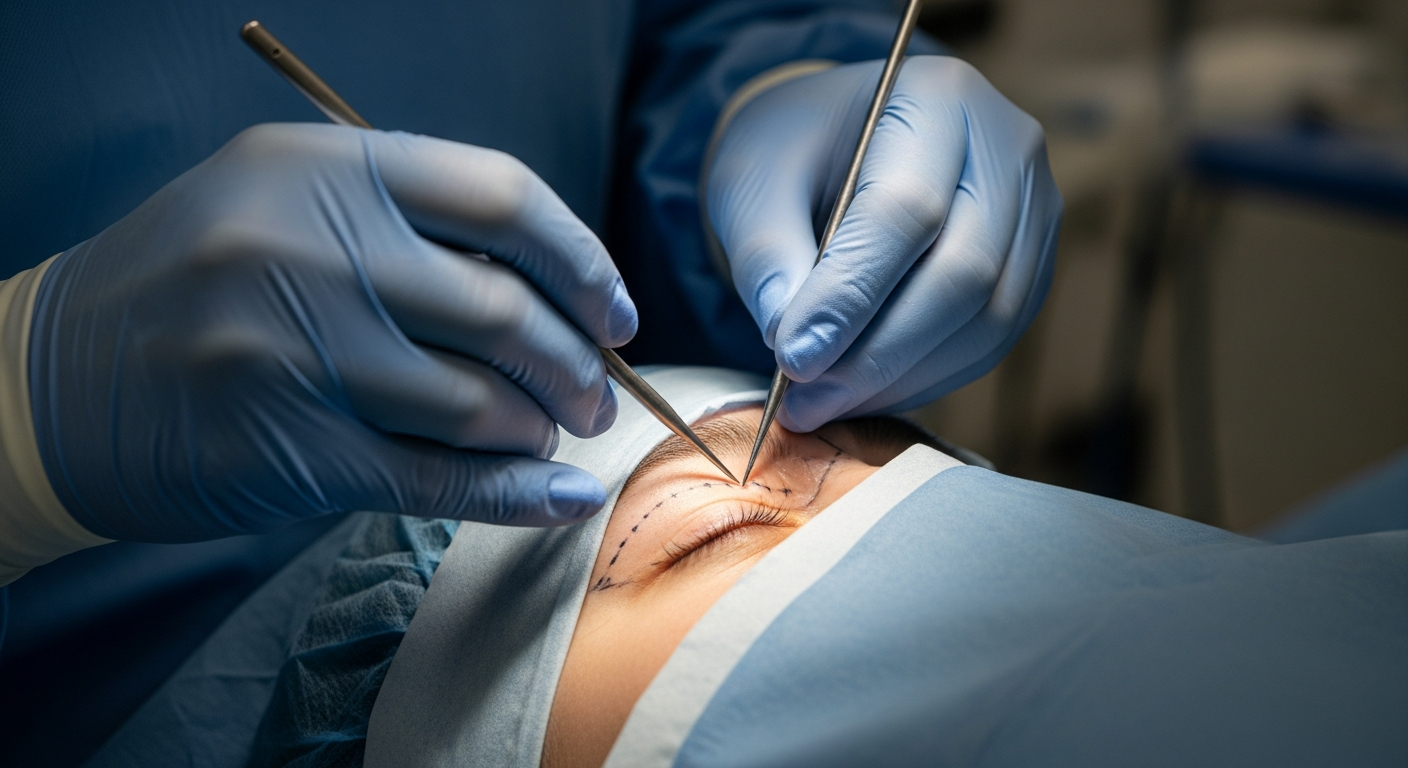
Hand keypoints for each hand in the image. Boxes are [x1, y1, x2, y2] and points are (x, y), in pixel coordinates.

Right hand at [29, 123, 636, 540]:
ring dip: (542, 430)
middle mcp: (310, 249)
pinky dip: (519, 495)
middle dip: (577, 365)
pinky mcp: (289, 451)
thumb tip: (555, 291)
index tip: (615, 312)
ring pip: (480, 402)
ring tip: (550, 436)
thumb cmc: (190, 287)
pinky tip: (562, 497)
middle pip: (505, 310)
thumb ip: (405, 227)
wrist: (49, 383)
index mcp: (321, 170)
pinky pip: (439, 479)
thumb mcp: (279, 204)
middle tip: (593, 395)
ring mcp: (295, 353)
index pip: (503, 196)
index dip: (582, 261)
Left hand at [707, 56, 1061, 430]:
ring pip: (987, 318)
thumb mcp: (752, 182)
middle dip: (878, 352)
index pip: (907, 210)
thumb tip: (792, 340)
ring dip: (901, 377)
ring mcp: (1033, 209)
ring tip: (823, 402)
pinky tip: (866, 391)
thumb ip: (765, 253)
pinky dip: (927, 378)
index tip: (792, 357)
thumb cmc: (792, 153)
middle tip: (805, 398)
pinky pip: (992, 340)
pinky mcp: (1032, 264)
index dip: (850, 295)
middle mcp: (1005, 147)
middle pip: (964, 271)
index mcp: (936, 97)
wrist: (836, 145)